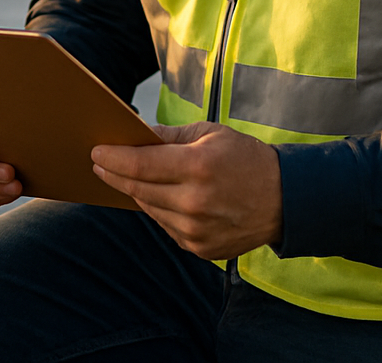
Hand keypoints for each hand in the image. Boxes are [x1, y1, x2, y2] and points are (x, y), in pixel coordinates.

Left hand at [91, 122, 282, 259]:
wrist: (285, 200)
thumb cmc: (246, 159)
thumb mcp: (211, 134)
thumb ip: (171, 136)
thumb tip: (137, 135)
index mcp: (198, 167)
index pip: (140, 164)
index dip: (113, 158)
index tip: (96, 152)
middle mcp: (194, 202)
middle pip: (138, 188)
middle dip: (115, 174)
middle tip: (100, 164)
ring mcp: (196, 230)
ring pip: (149, 209)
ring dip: (135, 192)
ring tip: (126, 177)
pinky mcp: (199, 248)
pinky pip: (165, 226)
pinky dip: (158, 210)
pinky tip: (157, 196)